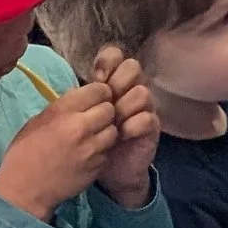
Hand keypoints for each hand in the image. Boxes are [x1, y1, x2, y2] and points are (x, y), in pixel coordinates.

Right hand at [0, 82, 120, 219]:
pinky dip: (101, 151)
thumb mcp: (38, 121)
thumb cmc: (25, 152)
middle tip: (95, 119)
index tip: (94, 99)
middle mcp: (80, 127)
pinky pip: (107, 151)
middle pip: (110, 109)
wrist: (24, 190)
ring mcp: (91, 149)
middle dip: (104, 112)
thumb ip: (63, 107)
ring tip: (93, 137)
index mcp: (63, 111)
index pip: (99, 90)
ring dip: (106, 132)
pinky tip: (88, 154)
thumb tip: (81, 95)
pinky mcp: (97, 166)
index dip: (99, 93)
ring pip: (113, 131)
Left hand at [90, 46, 160, 203]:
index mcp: (112, 82)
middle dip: (117, 82)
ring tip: (112, 123)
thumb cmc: (91, 140)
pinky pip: (147, 117)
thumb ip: (81, 98)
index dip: (106, 61)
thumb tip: (76, 86)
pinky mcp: (151, 128)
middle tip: (107, 101)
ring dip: (124, 107)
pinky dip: (132, 126)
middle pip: (132, 67)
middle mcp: (130, 90)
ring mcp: (144, 107)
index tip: (95, 78)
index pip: (115, 55)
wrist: (109, 171)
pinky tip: (120, 135)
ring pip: (141, 92)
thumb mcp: (81, 116)